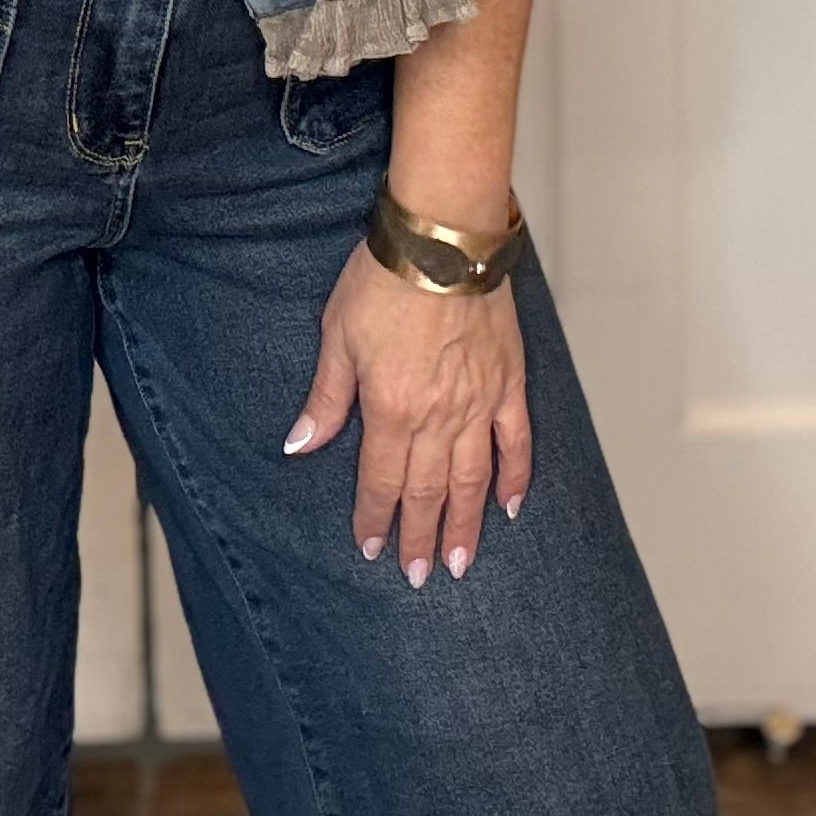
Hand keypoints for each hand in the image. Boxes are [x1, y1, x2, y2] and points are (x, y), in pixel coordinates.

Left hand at [282, 242, 530, 583]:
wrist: (443, 239)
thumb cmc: (383, 279)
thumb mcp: (337, 336)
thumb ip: (326, 399)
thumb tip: (300, 445)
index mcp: (390, 408)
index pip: (381, 479)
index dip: (374, 517)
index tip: (372, 548)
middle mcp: (438, 416)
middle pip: (428, 490)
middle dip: (420, 536)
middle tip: (420, 576)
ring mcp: (479, 402)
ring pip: (473, 480)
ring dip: (466, 524)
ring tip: (460, 563)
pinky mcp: (508, 382)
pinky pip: (516, 441)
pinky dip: (515, 477)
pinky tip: (511, 507)